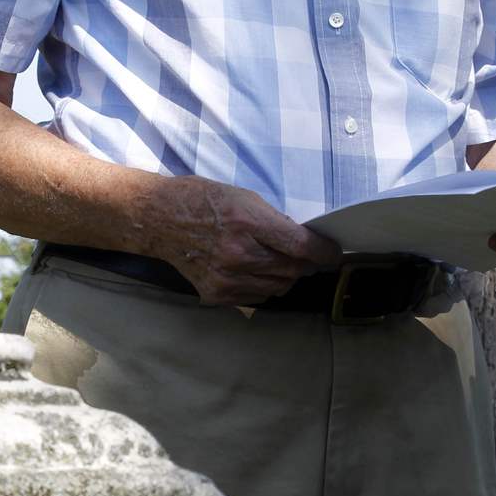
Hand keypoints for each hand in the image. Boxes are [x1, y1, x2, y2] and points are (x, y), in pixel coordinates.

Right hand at [150, 175, 341, 305]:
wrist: (162, 219)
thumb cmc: (204, 200)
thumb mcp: (244, 197)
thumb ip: (274, 222)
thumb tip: (303, 242)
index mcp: (246, 221)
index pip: (298, 245)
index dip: (323, 252)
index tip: (334, 253)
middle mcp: (238, 254)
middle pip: (292, 270)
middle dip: (305, 263)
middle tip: (306, 255)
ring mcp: (226, 278)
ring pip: (278, 287)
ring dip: (287, 276)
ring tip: (279, 261)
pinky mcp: (217, 294)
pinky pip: (258, 297)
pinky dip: (266, 286)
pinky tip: (257, 271)